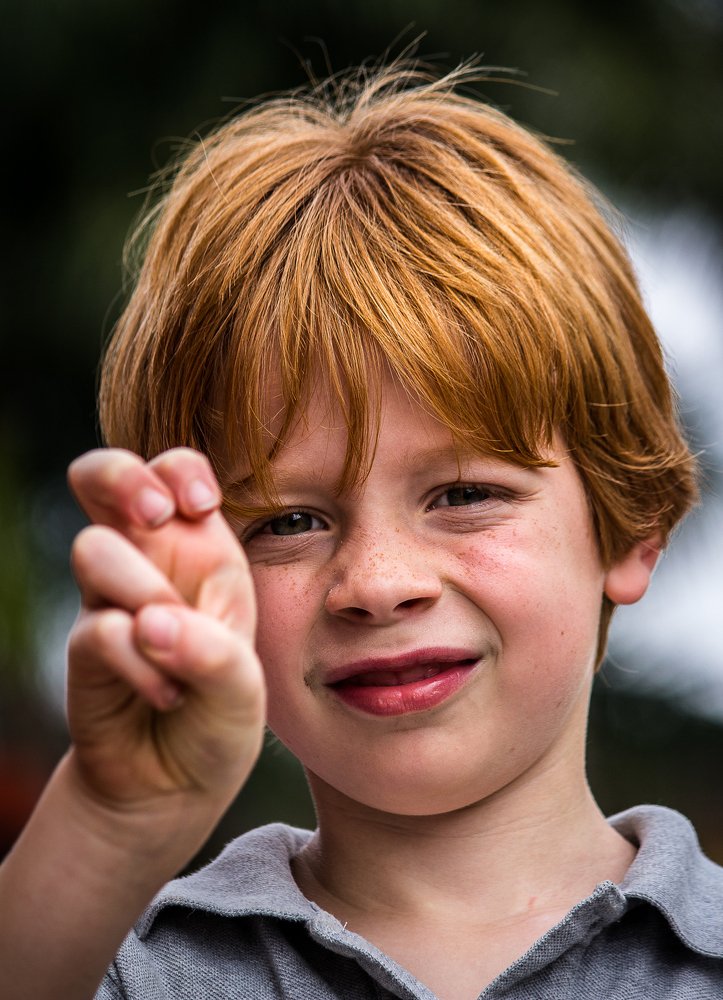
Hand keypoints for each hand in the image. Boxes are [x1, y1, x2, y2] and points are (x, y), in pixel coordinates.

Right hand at [65, 448, 264, 830]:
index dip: (178, 469)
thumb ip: (213, 652)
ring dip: (140, 590)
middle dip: (121, 477)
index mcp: (201, 549)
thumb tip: (149, 622)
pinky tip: (168, 694)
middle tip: (153, 518)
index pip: (175, 471)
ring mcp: (111, 601)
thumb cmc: (220, 714)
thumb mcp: (243, 685)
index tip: (200, 504)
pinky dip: (136, 662)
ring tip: (174, 643)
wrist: (177, 783)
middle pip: (103, 475)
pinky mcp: (85, 646)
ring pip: (93, 547)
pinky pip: (98, 629)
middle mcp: (151, 563)